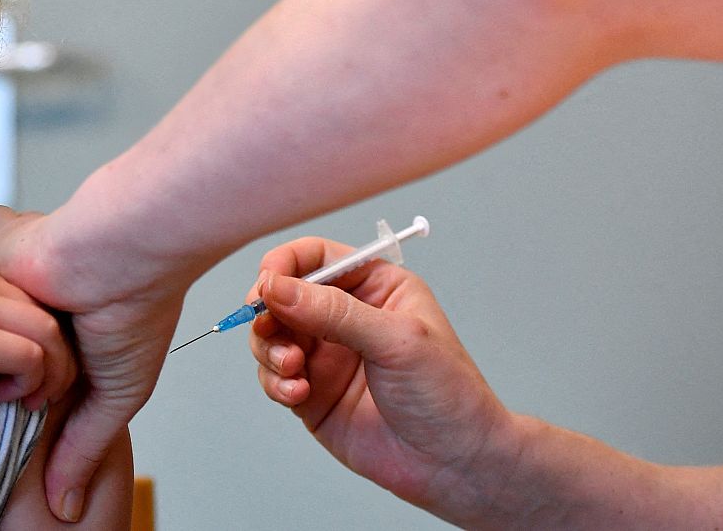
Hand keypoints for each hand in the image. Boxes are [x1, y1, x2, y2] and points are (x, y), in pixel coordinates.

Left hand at [0, 205, 186, 521]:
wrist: (123, 253)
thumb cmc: (136, 312)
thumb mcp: (114, 395)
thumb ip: (81, 445)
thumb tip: (65, 509)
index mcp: (64, 326)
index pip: (21, 364)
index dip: (14, 392)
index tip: (11, 412)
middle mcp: (37, 298)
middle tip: (0, 390)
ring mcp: (14, 271)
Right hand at [0, 254, 74, 450]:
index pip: (23, 290)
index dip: (33, 329)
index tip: (22, 363)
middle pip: (42, 306)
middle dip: (54, 350)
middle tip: (40, 386)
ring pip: (48, 330)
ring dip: (51, 370)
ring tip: (29, 397)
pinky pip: (33, 357)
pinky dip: (32, 382)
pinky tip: (7, 397)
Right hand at [249, 236, 516, 515]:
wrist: (455, 465)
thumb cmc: (446, 393)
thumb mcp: (395, 340)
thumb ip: (332, 312)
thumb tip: (275, 288)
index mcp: (373, 288)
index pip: (315, 258)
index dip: (284, 265)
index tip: (267, 285)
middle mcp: (344, 317)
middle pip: (282, 296)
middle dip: (269, 312)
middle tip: (270, 329)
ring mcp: (326, 356)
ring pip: (270, 337)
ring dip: (270, 350)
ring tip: (292, 369)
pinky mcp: (312, 394)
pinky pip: (273, 378)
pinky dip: (275, 383)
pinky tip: (298, 394)